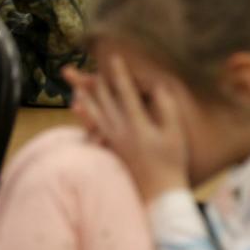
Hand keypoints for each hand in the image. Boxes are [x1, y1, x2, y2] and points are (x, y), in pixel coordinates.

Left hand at [64, 58, 189, 200]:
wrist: (159, 193)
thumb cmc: (172, 162)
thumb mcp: (174, 133)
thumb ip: (167, 106)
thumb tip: (158, 85)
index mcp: (137, 123)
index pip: (125, 92)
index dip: (119, 73)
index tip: (113, 56)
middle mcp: (120, 129)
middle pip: (103, 100)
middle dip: (93, 81)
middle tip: (80, 67)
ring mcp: (114, 139)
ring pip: (95, 112)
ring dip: (86, 95)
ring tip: (74, 82)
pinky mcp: (112, 147)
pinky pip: (94, 126)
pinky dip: (86, 114)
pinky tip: (78, 107)